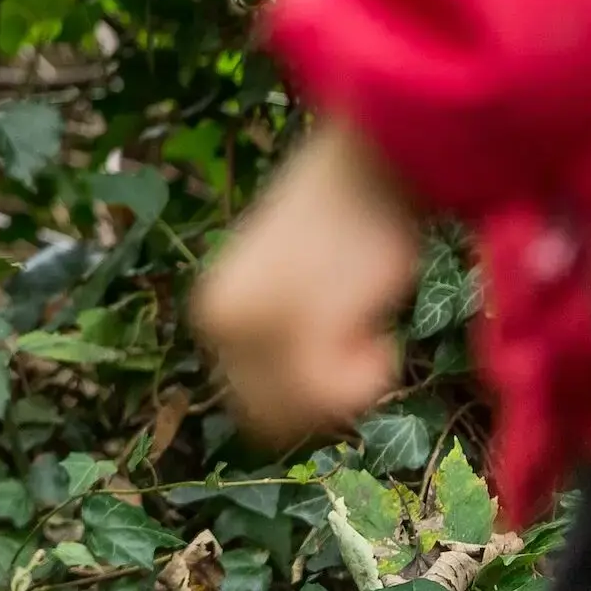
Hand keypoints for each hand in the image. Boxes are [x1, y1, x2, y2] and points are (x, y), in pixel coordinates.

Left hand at [192, 120, 422, 446]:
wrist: (368, 167)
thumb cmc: (343, 224)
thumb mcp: (288, 286)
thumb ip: (274, 342)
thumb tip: (278, 423)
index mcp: (212, 313)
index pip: (249, 406)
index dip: (304, 396)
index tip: (337, 348)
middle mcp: (218, 322)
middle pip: (270, 422)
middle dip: (321, 400)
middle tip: (355, 340)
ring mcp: (253, 325)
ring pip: (305, 414)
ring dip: (350, 388)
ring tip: (363, 324)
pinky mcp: (294, 326)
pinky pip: (335, 397)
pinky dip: (370, 377)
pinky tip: (378, 331)